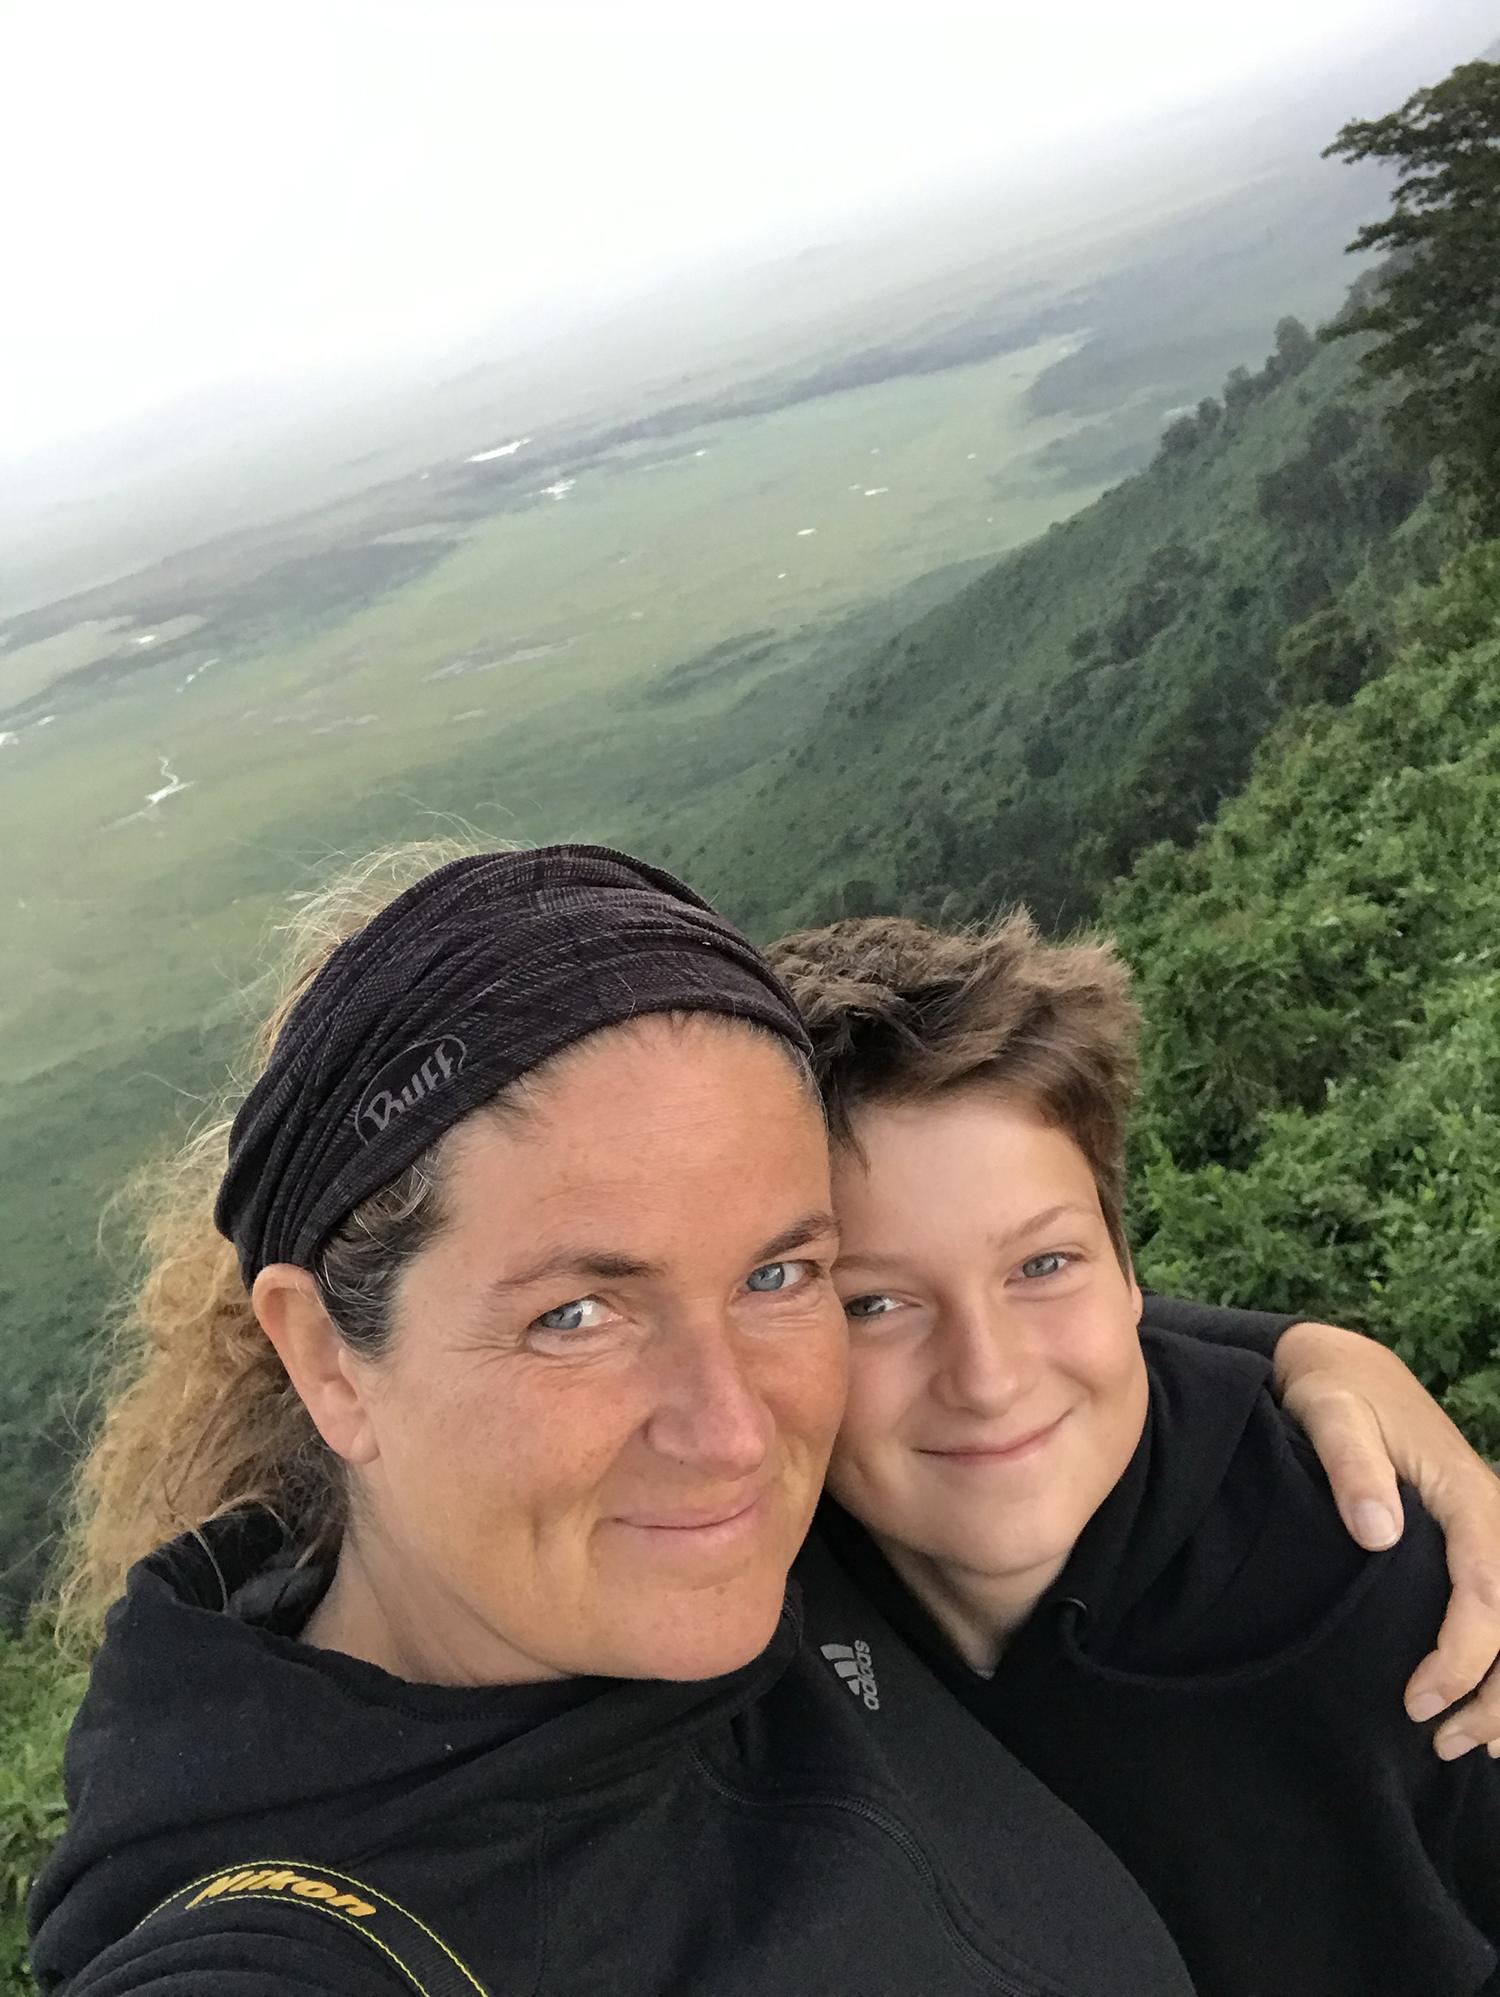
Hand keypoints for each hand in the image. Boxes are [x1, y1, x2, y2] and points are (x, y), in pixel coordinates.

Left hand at [1274, 1321, 1499, 1759]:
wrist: (1344, 1366)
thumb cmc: (1333, 1391)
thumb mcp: (1330, 1414)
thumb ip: (1351, 1466)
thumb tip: (1378, 1531)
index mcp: (1468, 1495)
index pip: (1488, 1589)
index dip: (1463, 1656)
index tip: (1418, 1702)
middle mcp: (1493, 1514)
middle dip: (1496, 1692)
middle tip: (1443, 1743)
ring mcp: (1489, 1528)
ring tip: (1468, 1744)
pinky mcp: (1475, 1539)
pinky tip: (1486, 1706)